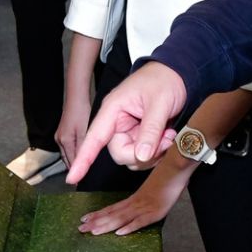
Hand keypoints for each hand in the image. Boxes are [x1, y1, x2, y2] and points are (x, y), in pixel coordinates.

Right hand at [56, 89, 92, 172]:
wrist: (76, 97)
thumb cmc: (81, 111)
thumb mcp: (84, 131)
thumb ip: (82, 148)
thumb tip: (81, 162)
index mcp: (64, 142)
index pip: (71, 163)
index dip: (77, 171)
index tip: (82, 180)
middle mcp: (60, 140)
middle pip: (68, 160)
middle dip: (76, 167)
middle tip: (85, 175)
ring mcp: (60, 137)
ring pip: (68, 154)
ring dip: (75, 160)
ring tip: (85, 167)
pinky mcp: (63, 133)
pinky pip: (69, 148)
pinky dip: (75, 152)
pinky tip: (83, 153)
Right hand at [67, 62, 186, 183]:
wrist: (178, 74)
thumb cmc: (164, 80)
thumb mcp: (160, 103)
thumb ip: (150, 130)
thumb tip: (141, 156)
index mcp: (113, 109)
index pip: (94, 137)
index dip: (83, 159)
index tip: (72, 177)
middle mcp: (117, 122)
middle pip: (120, 153)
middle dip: (142, 154)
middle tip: (165, 140)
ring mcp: (129, 131)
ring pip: (133, 158)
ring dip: (153, 154)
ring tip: (168, 135)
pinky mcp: (140, 136)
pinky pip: (143, 155)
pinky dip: (157, 152)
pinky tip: (167, 136)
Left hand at [79, 156, 195, 234]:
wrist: (179, 162)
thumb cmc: (170, 173)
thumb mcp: (157, 188)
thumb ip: (149, 196)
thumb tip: (143, 202)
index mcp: (137, 197)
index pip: (114, 207)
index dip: (99, 214)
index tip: (86, 218)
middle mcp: (138, 201)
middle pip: (114, 213)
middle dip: (96, 222)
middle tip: (81, 228)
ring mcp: (147, 206)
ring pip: (123, 217)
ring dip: (107, 225)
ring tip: (93, 231)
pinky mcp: (157, 210)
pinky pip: (142, 220)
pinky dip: (130, 226)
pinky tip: (120, 232)